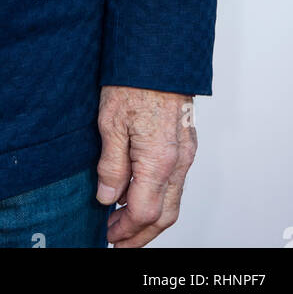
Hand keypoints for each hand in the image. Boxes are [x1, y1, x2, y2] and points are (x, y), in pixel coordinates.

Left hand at [96, 85, 196, 247]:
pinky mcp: (186, 144)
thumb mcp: (110, 122)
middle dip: (140, 235)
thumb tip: (106, 197)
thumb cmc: (134, 80)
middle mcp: (179, 161)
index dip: (123, 228)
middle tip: (117, 241)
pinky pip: (176, 184)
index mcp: (159, 160)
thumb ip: (111, 165)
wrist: (159, 52)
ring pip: (173, 202)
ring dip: (150, 220)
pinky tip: (139, 196)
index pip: (143, 212)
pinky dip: (158, 199)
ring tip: (124, 224)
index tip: (106, 233)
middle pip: (164, 216)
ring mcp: (186, 153)